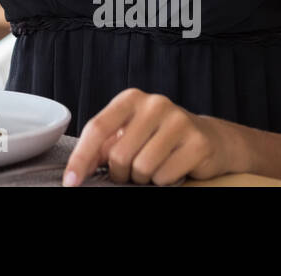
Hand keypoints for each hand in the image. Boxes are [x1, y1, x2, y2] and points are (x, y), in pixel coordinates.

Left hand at [62, 88, 240, 186]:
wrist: (209, 138)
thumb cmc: (159, 137)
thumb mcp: (128, 134)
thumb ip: (102, 147)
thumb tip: (77, 170)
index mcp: (130, 98)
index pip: (97, 128)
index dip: (81, 158)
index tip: (70, 181)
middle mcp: (154, 104)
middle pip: (119, 154)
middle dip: (121, 172)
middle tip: (132, 170)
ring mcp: (178, 121)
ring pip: (142, 168)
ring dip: (143, 177)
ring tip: (154, 166)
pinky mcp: (197, 142)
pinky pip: (165, 176)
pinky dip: (163, 180)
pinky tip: (172, 167)